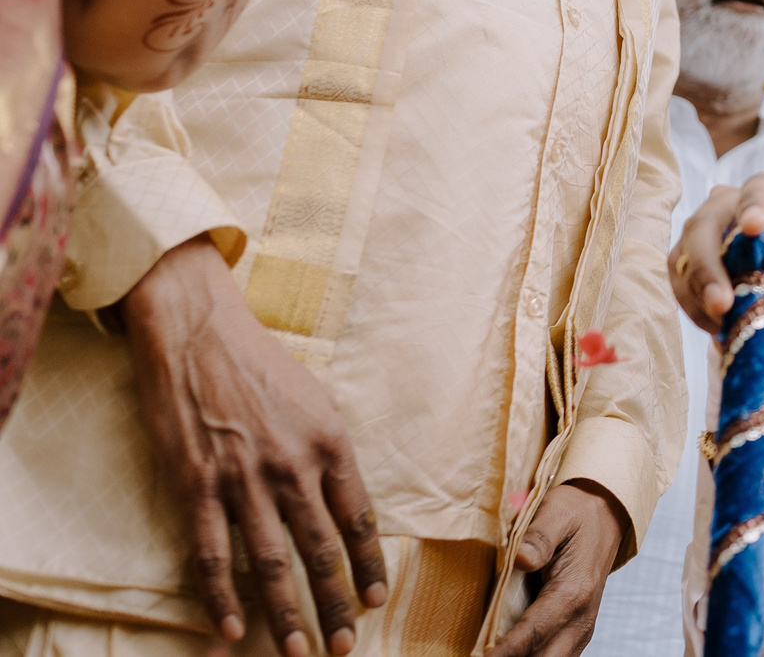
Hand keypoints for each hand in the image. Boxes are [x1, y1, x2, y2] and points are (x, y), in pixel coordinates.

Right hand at [124, 235, 384, 655]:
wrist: (198, 332)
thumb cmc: (261, 366)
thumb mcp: (315, 402)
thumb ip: (328, 454)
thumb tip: (343, 501)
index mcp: (330, 442)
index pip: (358, 518)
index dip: (368, 565)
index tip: (375, 602)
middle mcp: (293, 464)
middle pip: (320, 549)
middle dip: (335, 603)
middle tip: (343, 647)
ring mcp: (242, 478)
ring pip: (269, 560)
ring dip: (285, 611)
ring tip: (297, 651)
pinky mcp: (195, 485)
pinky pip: (211, 553)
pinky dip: (220, 596)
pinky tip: (229, 630)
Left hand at [488, 481, 623, 656]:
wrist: (606, 515)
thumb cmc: (576, 513)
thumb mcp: (557, 512)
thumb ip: (539, 537)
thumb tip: (520, 558)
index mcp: (575, 591)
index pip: (534, 632)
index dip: (505, 651)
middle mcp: (581, 618)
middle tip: (478, 655)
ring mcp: (579, 629)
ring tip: (490, 654)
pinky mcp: (573, 633)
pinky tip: (507, 652)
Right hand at [670, 172, 763, 339]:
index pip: (761, 189)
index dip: (754, 204)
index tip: (753, 225)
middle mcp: (733, 206)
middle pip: (707, 222)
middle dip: (709, 265)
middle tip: (722, 304)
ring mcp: (705, 233)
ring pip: (686, 254)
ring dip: (699, 293)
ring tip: (725, 323)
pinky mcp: (687, 263)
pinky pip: (680, 282)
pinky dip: (696, 308)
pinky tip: (720, 325)